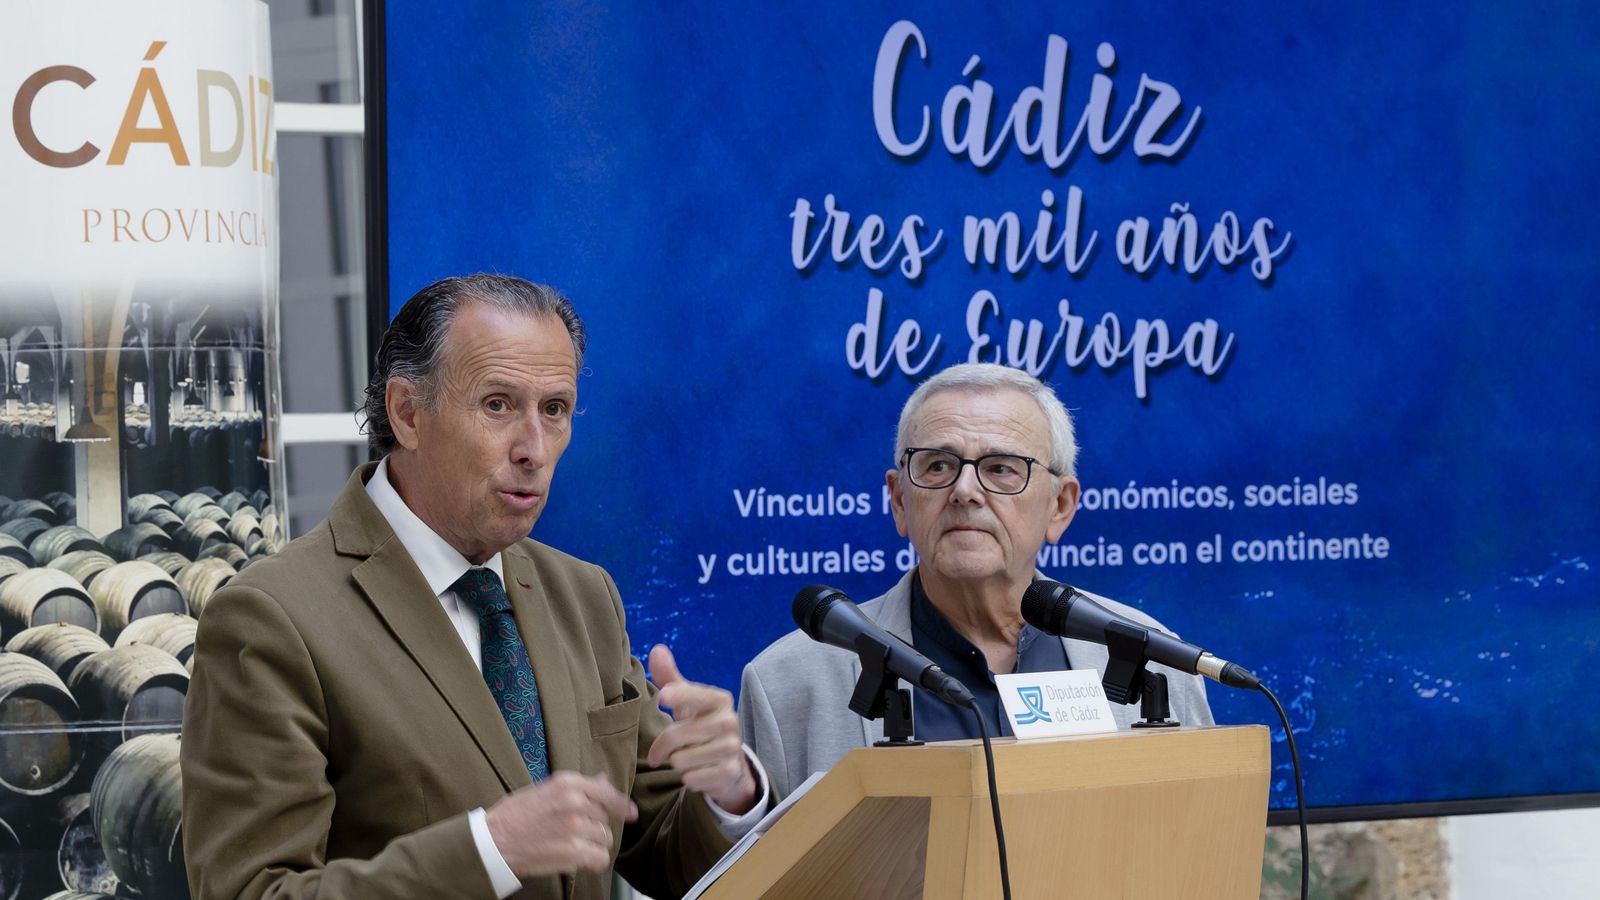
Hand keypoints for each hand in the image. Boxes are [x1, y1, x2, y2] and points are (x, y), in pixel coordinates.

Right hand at [484, 771, 637, 877]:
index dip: (621, 805)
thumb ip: (577, 788)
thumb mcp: (545, 790)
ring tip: (570, 845)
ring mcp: (575, 827)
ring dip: (593, 845)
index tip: (630, 813)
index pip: (607, 792)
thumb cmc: (514, 816)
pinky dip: (593, 861)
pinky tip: (577, 860)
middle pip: (605, 818)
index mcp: (567, 783)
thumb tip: (604, 780)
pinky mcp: (573, 851)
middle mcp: (575, 801)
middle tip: (572, 833)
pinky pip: (600, 858)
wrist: (493, 842)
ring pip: (604, 838)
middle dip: (594, 827)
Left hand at [645, 644, 758, 813]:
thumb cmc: (701, 727)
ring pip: (681, 760)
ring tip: (688, 758)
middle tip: (660, 753)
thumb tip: (657, 649)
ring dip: (677, 763)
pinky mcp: (730, 772)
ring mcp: (732, 747)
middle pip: (677, 736)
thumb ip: (670, 678)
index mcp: (719, 700)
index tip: (663, 697)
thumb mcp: (687, 704)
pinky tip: (699, 772)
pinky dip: (688, 779)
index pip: (694, 695)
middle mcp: (729, 721)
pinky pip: (691, 779)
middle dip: (662, 747)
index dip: (678, 695)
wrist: (730, 765)